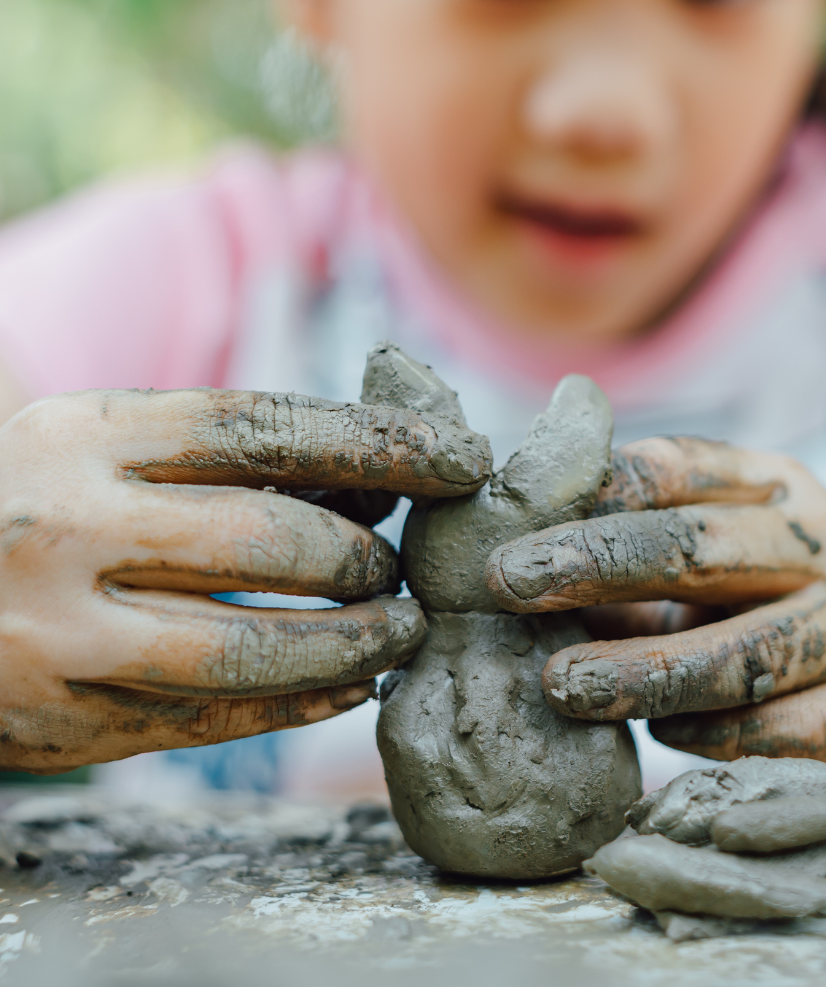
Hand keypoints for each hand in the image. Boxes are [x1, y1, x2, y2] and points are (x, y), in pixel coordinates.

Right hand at [0, 388, 490, 773]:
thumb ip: (232, 457)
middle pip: (270, 540)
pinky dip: (299, 704)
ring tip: (403, 628)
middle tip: (402, 568)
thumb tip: (382, 479)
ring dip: (354, 641)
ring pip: (250, 648)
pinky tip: (349, 685)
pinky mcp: (65, 721)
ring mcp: (59, 634)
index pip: (264, 427)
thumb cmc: (35, 499)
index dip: (378, 443)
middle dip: (363, 558)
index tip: (460, 460)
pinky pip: (212, 720)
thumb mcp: (106, 445)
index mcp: (84, 434)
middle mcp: (66, 528)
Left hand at [485, 438, 825, 781]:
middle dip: (598, 564)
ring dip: (645, 670)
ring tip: (562, 685)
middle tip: (510, 587)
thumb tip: (508, 558)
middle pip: (705, 547)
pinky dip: (712, 734)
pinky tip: (661, 734)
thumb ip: (622, 555)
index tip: (511, 540)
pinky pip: (782, 729)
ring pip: (743, 651)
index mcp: (778, 484)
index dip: (591, 497)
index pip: (679, 469)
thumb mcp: (700, 565)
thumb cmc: (750, 612)